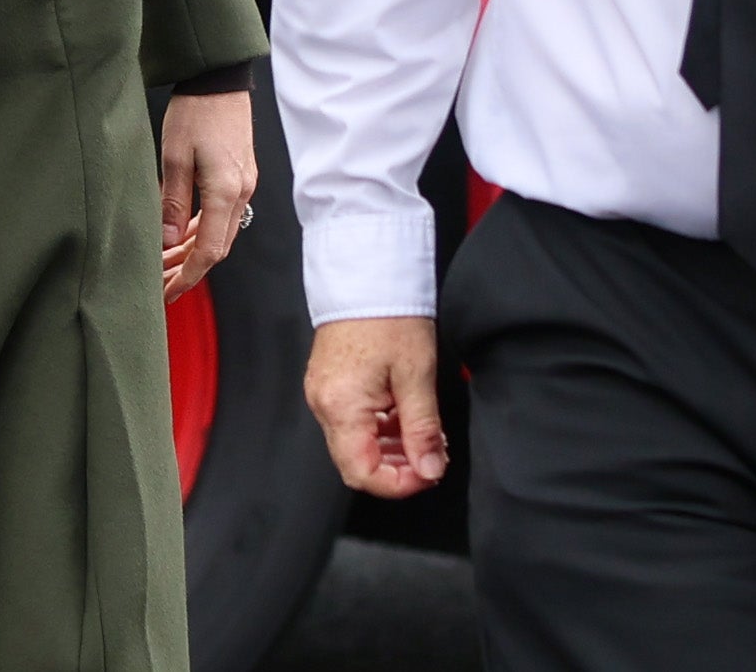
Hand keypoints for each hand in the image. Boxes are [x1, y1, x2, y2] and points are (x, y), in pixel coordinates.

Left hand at [159, 90, 257, 303]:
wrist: (219, 80)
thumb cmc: (195, 112)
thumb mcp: (174, 156)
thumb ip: (172, 202)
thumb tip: (167, 243)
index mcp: (226, 191)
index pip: (209, 251)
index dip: (187, 277)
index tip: (166, 293)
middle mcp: (241, 193)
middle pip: (216, 247)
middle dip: (187, 270)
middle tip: (159, 285)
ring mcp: (243, 185)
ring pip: (219, 233)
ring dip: (193, 251)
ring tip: (163, 264)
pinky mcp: (239, 176)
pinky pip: (221, 215)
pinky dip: (201, 230)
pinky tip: (181, 235)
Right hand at [306, 317, 450, 498]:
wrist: (368, 271)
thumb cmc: (390, 315)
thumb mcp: (417, 375)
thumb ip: (423, 430)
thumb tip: (430, 470)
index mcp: (341, 407)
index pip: (362, 474)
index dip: (398, 484)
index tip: (429, 474)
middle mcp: (323, 405)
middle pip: (356, 462)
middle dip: (398, 468)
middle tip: (433, 455)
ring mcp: (322, 393)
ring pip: (355, 443)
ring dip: (391, 449)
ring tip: (425, 434)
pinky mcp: (329, 383)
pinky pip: (351, 421)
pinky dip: (379, 428)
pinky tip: (405, 416)